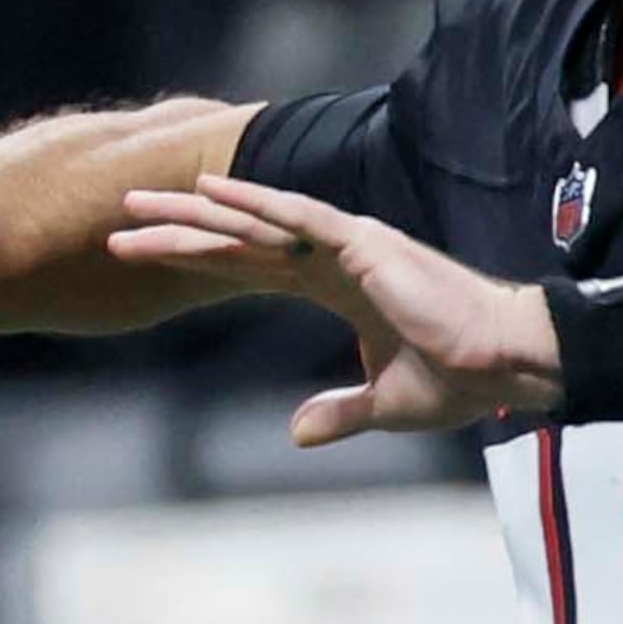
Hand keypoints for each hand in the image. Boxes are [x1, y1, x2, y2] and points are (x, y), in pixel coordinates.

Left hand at [109, 174, 561, 445]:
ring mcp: (348, 246)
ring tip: (138, 204)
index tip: (145, 255)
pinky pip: (299, 217)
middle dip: (178, 229)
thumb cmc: (457, 379)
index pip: (250, 265)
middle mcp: (334, 257)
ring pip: (256, 222)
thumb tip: (295, 433)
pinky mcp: (366, 245)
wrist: (503, 362)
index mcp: (336, 286)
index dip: (198, 258)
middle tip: (118, 220)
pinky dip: (255, 202)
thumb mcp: (383, 405)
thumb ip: (337, 413)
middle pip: (239, 237)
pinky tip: (210, 190)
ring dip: (195, 213)